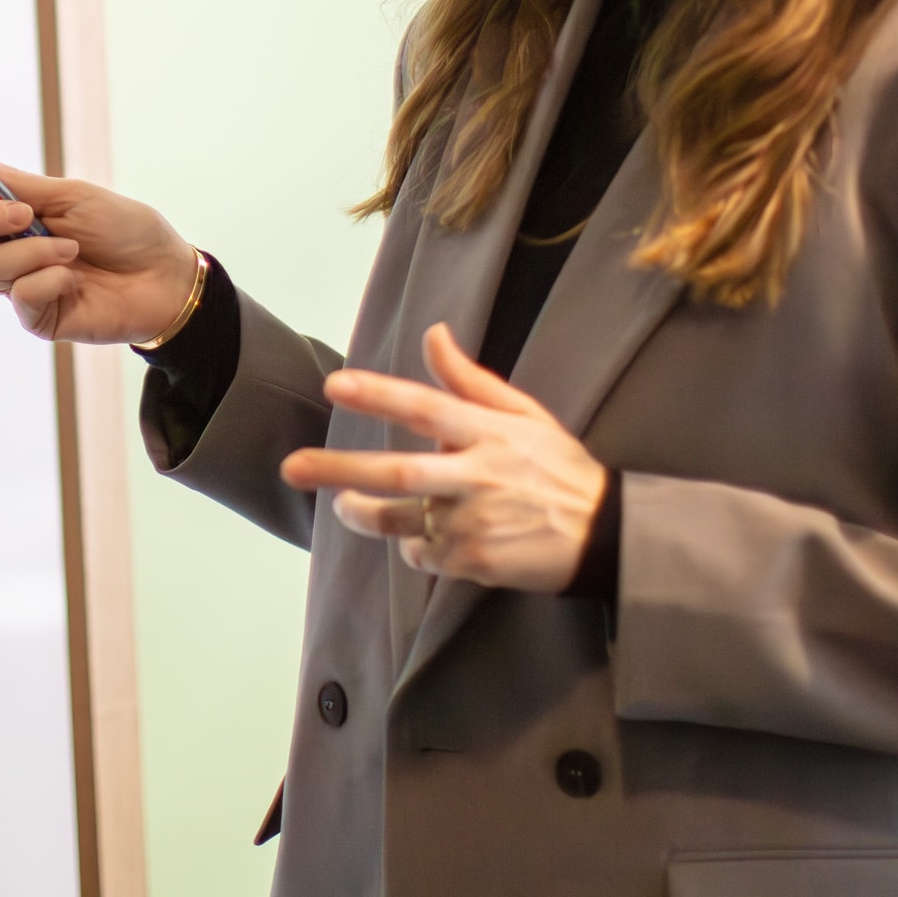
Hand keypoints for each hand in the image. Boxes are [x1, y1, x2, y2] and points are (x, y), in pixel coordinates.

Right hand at [0, 151, 197, 344]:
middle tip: (21, 214)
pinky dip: (47, 280)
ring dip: (31, 251)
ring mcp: (19, 286)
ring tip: (72, 249)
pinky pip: (20, 297)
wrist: (165, 273)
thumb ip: (19, 183)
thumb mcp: (71, 196)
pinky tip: (74, 279)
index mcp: (7, 218)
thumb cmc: (124, 229)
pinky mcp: (37, 317)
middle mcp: (5, 252)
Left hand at [279, 323, 607, 592]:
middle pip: (398, 472)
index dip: (379, 395)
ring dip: (364, 514)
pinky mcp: (478, 562)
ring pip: (401, 519)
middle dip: (339, 468)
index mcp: (488, 432)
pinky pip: (425, 554)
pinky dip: (414, 547)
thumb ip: (469, 379)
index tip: (336, 385)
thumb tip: (433, 333)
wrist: (606, 534)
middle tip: (291, 467)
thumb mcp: (523, 413)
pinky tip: (421, 538)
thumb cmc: (558, 467)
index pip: (425, 406)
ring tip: (342, 506)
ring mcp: (477, 523)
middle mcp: (478, 475)